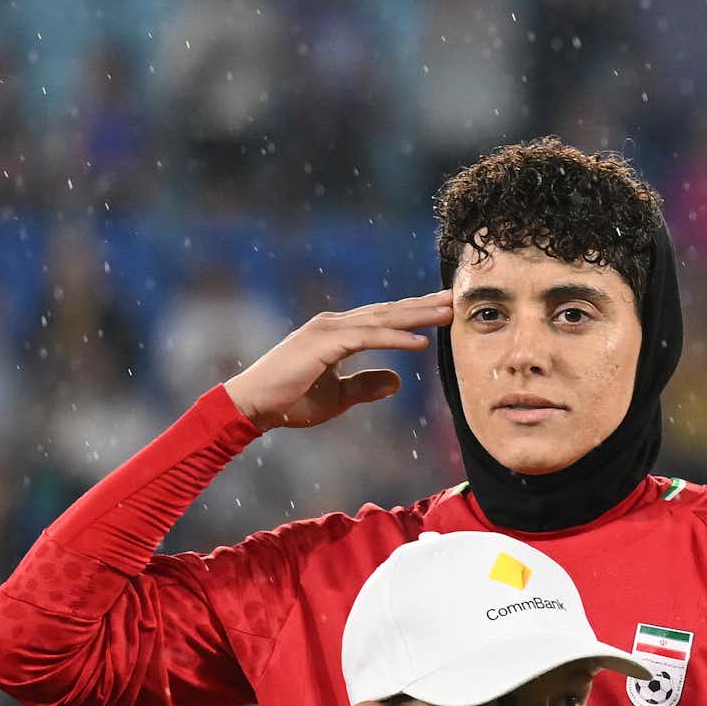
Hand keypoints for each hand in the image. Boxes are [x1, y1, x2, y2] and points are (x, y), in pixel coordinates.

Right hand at [222, 291, 452, 429]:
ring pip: (381, 320)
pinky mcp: (323, 344)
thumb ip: (366, 386)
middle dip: (422, 305)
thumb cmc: (290, 401)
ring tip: (447, 313)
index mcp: (337, 334)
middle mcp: (334, 325)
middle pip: (387, 312)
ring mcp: (327, 331)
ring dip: (416, 316)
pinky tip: (420, 342)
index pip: (382, 320)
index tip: (442, 308)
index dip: (413, 314)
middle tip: (454, 298)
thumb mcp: (338, 396)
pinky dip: (395, 339)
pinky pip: (367, 339)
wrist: (252, 407)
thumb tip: (398, 381)